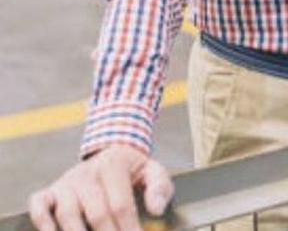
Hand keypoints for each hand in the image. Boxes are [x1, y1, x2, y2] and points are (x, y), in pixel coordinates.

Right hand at [28, 145, 172, 230]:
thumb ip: (160, 187)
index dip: (129, 229)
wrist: (110, 153)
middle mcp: (86, 174)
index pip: (121, 205)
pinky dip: (42, 222)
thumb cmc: (134, 171)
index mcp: (113, 166)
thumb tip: (156, 210)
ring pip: (67, 214)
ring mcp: (65, 183)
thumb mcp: (153, 172)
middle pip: (96, 214)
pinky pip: (39, 205)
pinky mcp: (49, 192)